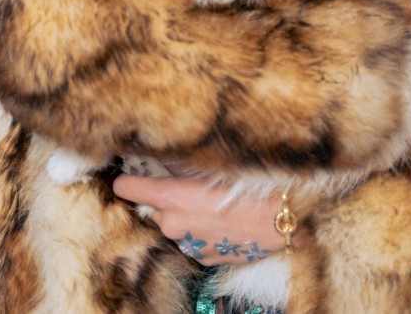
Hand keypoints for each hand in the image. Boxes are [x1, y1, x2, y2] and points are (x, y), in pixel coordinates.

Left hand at [113, 173, 298, 265]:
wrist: (283, 219)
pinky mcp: (204, 258)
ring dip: (183, 211)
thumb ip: (180, 160)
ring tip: (211, 199)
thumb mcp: (213, 163)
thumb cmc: (250, 185)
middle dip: (163, 194)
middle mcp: (172, 224)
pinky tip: (221, 216)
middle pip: (153, 205)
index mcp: (170, 198)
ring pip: (173, 222)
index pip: (127, 187)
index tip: (129, 170)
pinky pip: (192, 237)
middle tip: (186, 181)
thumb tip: (160, 153)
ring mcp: (187, 244)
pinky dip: (200, 227)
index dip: (128, 177)